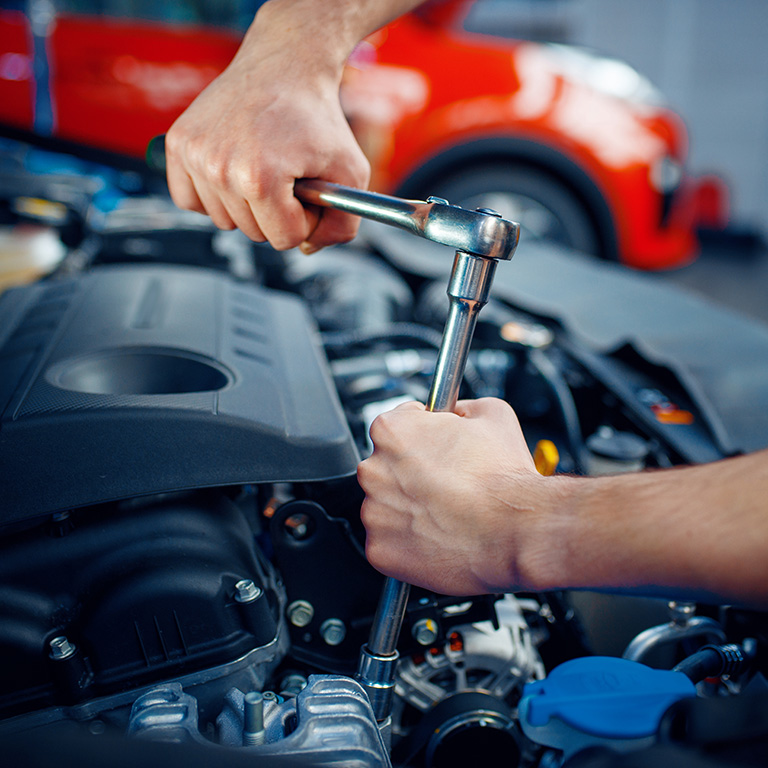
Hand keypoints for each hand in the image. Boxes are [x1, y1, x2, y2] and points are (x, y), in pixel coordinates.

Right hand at [165, 11, 369, 252]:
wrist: (285, 65)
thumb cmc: (319, 117)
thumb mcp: (351, 173)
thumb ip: (342, 226)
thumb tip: (307, 250)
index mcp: (259, 177)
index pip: (285, 240)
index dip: (305, 218)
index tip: (308, 187)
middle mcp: (219, 168)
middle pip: (254, 234)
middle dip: (279, 212)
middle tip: (288, 173)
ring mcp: (194, 155)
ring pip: (225, 221)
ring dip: (247, 205)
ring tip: (263, 166)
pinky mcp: (177, 144)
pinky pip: (189, 202)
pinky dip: (212, 196)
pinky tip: (232, 170)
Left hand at [358, 398, 559, 594]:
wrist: (518, 529)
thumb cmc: (504, 478)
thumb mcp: (492, 414)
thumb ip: (461, 407)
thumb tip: (457, 413)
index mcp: (391, 431)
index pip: (398, 427)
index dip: (424, 438)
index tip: (437, 451)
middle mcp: (373, 470)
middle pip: (387, 469)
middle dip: (412, 476)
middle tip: (445, 486)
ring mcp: (373, 513)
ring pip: (385, 508)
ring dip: (408, 510)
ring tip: (445, 513)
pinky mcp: (379, 550)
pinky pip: (388, 544)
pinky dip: (408, 544)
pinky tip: (437, 536)